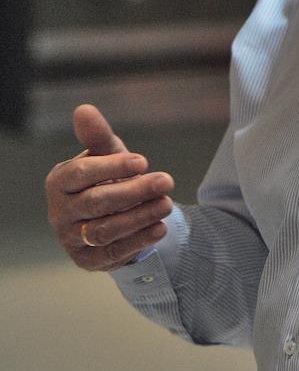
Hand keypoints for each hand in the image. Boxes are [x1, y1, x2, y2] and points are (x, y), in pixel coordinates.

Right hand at [45, 104, 173, 271]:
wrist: (110, 214)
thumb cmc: (105, 177)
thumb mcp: (105, 154)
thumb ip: (97, 135)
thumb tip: (84, 109)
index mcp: (59, 182)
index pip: (81, 173)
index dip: (112, 167)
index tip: (143, 161)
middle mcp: (60, 213)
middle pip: (97, 202)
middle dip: (134, 191)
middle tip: (166, 181)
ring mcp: (72, 239)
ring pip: (106, 229)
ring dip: (140, 216)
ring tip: (166, 204)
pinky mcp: (88, 260)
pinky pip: (114, 251)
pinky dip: (139, 240)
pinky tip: (159, 227)